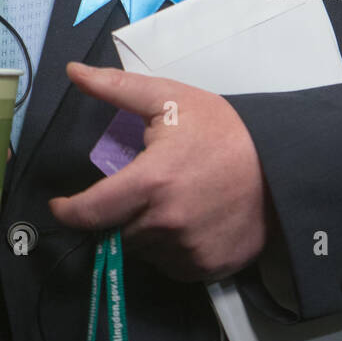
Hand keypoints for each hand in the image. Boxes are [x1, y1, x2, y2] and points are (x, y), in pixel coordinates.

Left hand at [49, 63, 272, 281]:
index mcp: (151, 182)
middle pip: (118, 229)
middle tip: (144, 187)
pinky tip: (188, 221)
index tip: (60, 206)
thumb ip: (115, 88)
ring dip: (145, 230)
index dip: (69, 212)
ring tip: (171, 201)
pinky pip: (172, 265)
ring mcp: (187, 250)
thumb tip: (72, 72)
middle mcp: (165, 223)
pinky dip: (171, 249)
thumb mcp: (168, 98)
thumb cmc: (221, 128)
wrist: (281, 164)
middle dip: (121, 211)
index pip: (91, 212)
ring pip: (144, 249)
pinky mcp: (207, 268)